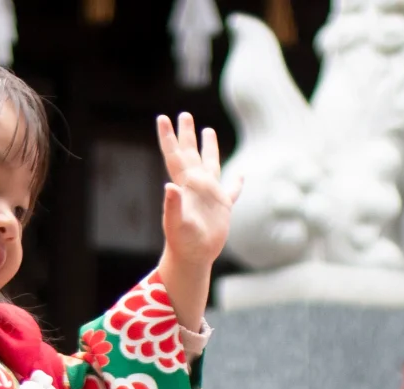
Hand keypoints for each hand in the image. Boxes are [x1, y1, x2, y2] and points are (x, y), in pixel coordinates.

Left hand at [156, 112, 237, 326]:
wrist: (193, 258)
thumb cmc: (182, 242)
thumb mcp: (175, 223)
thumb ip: (172, 205)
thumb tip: (170, 185)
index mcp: (184, 185)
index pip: (175, 156)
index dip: (169, 137)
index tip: (163, 118)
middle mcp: (196, 185)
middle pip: (191, 153)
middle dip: (187, 134)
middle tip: (185, 114)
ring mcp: (209, 195)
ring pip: (211, 164)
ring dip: (209, 148)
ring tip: (208, 130)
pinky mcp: (222, 208)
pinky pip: (231, 191)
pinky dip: (236, 183)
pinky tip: (241, 176)